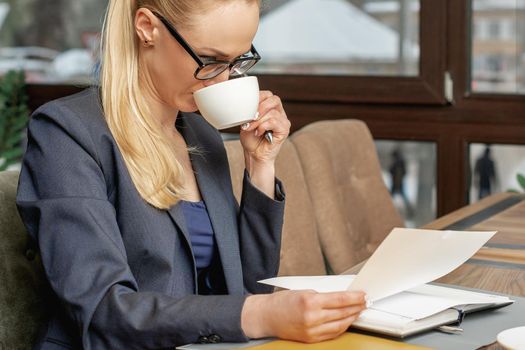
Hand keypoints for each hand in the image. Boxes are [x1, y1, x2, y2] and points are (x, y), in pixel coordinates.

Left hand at [239, 91, 290, 164]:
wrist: (254, 154)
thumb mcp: (246, 121)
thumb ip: (249, 111)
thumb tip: (247, 105)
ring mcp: (283, 121)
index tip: (247, 106)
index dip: (257, 97)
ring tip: (251, 128)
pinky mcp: (285, 130)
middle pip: (274, 100)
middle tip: (250, 117)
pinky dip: (263, 126)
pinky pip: (274, 122)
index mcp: (271, 108)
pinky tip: (259, 133)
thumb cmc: (251, 139)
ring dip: (258, 121)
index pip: (268, 95)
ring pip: (272, 113)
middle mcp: (279, 113)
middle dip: (260, 107)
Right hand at [241, 290, 366, 342]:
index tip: (363, 295)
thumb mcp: (304, 292)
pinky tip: (346, 321)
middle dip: (357, 307)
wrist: (267, 316)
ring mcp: (312, 330)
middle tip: (365, 302)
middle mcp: (312, 317)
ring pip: (340, 325)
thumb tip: (341, 298)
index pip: (340, 300)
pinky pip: (332, 334)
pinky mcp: (311, 339)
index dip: (354, 298)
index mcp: (310, 302)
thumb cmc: (282, 302)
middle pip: (342, 312)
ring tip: (359, 311)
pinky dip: (342, 327)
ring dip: (352, 318)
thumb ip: (323, 296)